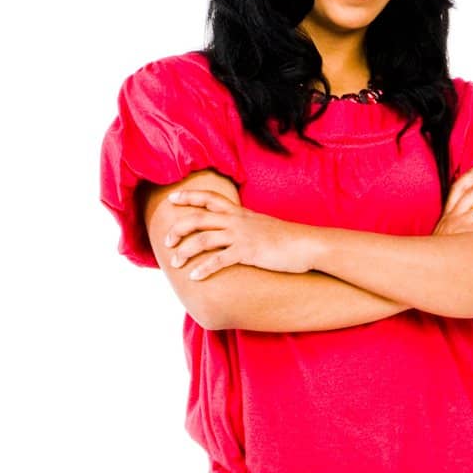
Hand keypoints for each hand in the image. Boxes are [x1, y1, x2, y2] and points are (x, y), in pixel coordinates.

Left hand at [161, 187, 313, 279]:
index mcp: (239, 212)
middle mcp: (236, 221)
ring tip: (176, 262)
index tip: (172, 198)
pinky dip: (204, 268)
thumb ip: (245, 226)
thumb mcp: (261, 226)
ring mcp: (241, 236)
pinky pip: (219, 260)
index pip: (209, 198)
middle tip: (166, 241)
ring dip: (185, 251)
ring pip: (203, 239)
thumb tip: (235, 233)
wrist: (306, 244)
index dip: (189, 196)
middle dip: (178, 229)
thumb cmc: (286, 238)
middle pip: (198, 218)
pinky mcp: (247, 253)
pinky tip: (194, 276)